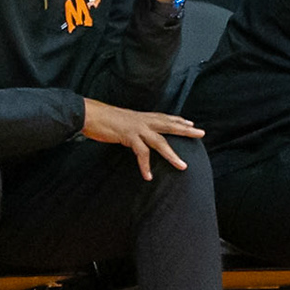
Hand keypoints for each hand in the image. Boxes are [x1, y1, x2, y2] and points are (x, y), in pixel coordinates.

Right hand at [81, 100, 204, 179]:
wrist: (88, 113)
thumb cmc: (102, 118)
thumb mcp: (122, 121)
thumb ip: (132, 128)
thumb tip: (135, 135)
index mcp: (142, 116)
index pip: (165, 117)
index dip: (178, 120)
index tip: (191, 123)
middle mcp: (143, 120)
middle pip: (169, 125)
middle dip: (186, 130)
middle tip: (201, 133)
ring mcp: (137, 128)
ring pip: (160, 141)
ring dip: (172, 155)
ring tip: (182, 166)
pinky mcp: (128, 136)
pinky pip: (141, 153)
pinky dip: (145, 166)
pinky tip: (148, 176)